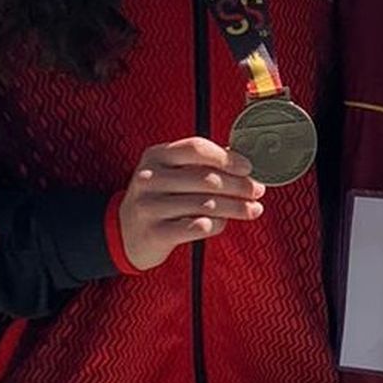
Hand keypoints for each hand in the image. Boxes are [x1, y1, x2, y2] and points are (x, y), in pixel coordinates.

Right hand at [117, 137, 264, 270]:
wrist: (125, 233)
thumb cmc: (159, 198)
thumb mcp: (171, 173)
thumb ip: (201, 164)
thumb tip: (242, 161)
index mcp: (156, 155)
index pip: (196, 148)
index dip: (226, 158)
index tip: (248, 168)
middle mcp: (148, 177)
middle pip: (206, 179)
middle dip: (239, 186)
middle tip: (258, 191)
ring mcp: (148, 206)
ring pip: (206, 204)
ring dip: (236, 208)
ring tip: (252, 209)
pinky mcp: (153, 233)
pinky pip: (198, 227)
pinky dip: (217, 224)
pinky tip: (224, 223)